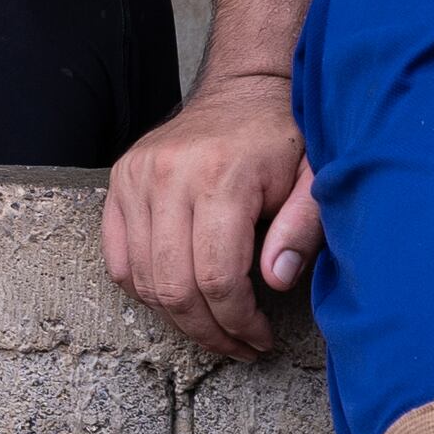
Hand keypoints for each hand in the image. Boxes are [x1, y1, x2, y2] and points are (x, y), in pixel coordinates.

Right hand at [104, 77, 321, 361]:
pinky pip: (118, 258)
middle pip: (174, 286)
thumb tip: (277, 280)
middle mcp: (168, 175)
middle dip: (209, 331)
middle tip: (238, 346)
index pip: (217, 277)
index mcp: (221, 176)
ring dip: (177, 318)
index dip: (239, 322)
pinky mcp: (120, 180)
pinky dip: (144, 289)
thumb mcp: (315, 179)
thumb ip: (302, 229)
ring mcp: (136, 177)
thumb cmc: (285, 139)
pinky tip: (179, 299)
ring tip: (213, 328)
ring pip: (142, 278)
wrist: (244, 88)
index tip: (261, 338)